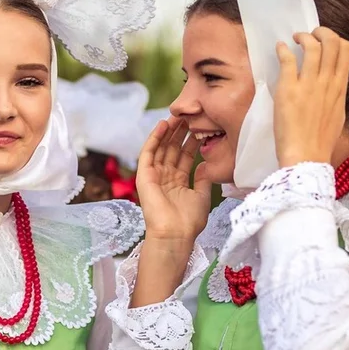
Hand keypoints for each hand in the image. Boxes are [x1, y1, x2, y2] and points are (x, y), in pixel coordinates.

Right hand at [135, 116, 211, 243]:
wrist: (175, 234)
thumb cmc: (189, 221)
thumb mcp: (201, 196)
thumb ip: (202, 179)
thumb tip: (204, 164)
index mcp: (177, 182)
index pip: (184, 156)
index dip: (191, 141)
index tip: (200, 127)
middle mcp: (165, 177)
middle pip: (172, 149)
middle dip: (180, 132)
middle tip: (189, 115)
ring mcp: (154, 175)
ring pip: (161, 147)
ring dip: (168, 131)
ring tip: (178, 115)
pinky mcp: (144, 175)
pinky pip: (148, 152)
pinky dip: (155, 137)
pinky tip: (163, 124)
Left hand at [274, 27, 348, 165]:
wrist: (306, 158)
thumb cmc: (320, 143)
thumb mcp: (336, 115)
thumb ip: (334, 97)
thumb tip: (331, 88)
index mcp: (340, 88)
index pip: (345, 51)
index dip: (335, 39)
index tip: (325, 41)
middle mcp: (327, 82)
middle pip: (332, 42)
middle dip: (321, 32)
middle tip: (310, 35)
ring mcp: (309, 85)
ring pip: (312, 46)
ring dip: (303, 37)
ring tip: (295, 39)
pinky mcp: (288, 89)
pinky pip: (287, 60)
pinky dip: (283, 50)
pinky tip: (279, 48)